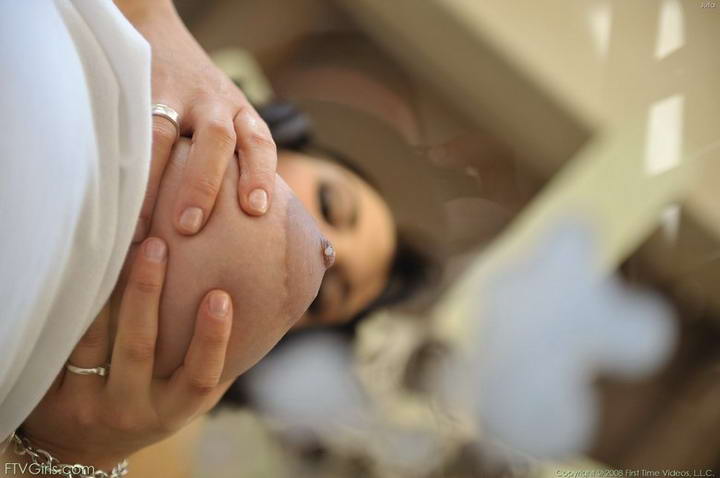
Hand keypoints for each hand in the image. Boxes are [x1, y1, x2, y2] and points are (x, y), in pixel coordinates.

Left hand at [18, 237, 232, 470]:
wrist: (84, 445)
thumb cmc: (154, 406)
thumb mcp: (189, 397)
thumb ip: (222, 362)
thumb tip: (267, 306)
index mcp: (173, 409)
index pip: (198, 377)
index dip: (211, 339)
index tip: (220, 295)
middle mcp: (132, 408)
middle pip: (138, 348)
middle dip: (146, 294)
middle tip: (158, 245)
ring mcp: (89, 402)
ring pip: (93, 340)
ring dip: (105, 289)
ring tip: (118, 242)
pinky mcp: (51, 394)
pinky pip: (61, 342)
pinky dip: (74, 303)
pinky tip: (86, 266)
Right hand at [118, 0, 276, 239]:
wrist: (157, 32)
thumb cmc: (199, 100)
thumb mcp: (229, 117)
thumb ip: (237, 159)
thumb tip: (245, 223)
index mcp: (240, 113)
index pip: (258, 142)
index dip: (259, 175)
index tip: (255, 209)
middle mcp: (212, 102)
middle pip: (216, 139)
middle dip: (203, 184)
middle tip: (190, 226)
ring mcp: (172, 94)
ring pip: (164, 134)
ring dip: (153, 182)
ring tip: (142, 227)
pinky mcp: (136, 91)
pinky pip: (128, 128)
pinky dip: (123, 164)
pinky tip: (114, 197)